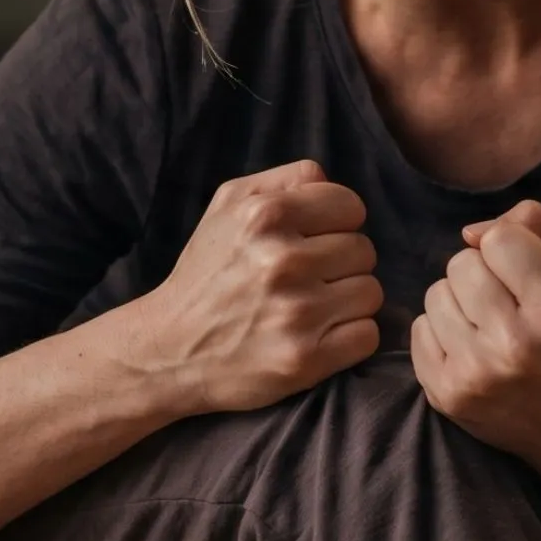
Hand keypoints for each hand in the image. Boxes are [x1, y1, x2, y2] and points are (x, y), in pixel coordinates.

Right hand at [132, 159, 383, 413]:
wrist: (169, 350)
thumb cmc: (205, 274)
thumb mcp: (227, 205)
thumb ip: (283, 180)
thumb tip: (328, 181)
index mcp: (265, 216)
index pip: (350, 206)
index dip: (336, 223)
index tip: (314, 241)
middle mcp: (283, 261)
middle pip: (364, 250)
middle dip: (340, 264)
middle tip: (309, 279)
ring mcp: (297, 313)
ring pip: (370, 292)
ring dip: (348, 301)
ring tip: (313, 307)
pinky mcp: (305, 360)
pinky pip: (367, 335)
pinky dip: (350, 337)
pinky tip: (320, 335)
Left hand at [411, 199, 540, 467]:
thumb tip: (471, 232)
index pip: (499, 239)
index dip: (513, 248)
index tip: (529, 274)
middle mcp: (514, 344)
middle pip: (461, 263)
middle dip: (483, 273)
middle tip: (510, 303)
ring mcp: (475, 374)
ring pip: (435, 293)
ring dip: (460, 301)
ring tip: (491, 325)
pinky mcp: (446, 395)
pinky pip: (419, 330)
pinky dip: (442, 332)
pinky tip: (473, 348)